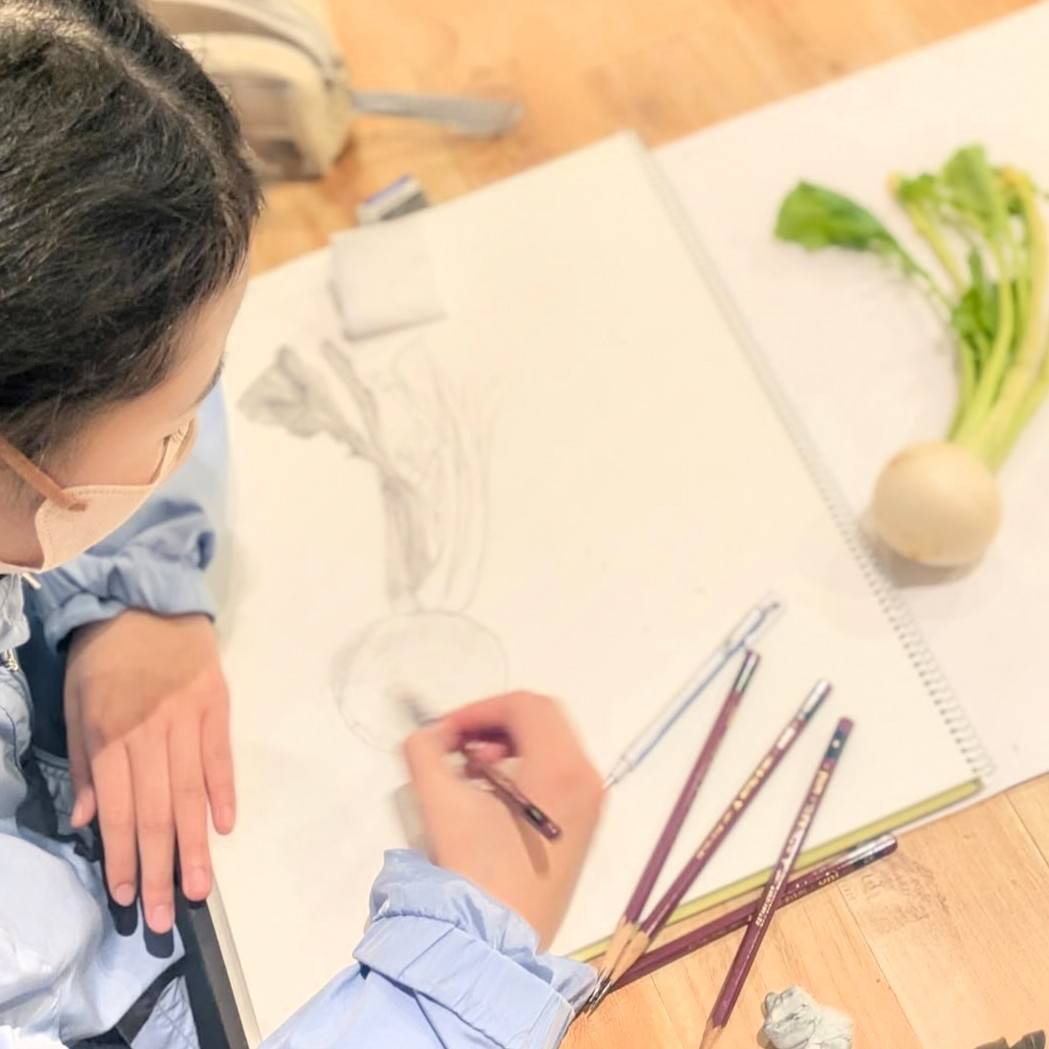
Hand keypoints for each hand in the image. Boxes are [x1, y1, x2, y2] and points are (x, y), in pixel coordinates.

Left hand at [64, 611, 234, 933]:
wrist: (146, 600)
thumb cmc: (104, 657)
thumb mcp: (74, 704)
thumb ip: (81, 763)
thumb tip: (84, 820)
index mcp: (108, 735)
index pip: (116, 810)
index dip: (122, 857)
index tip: (130, 898)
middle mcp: (149, 732)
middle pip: (156, 812)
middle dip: (161, 868)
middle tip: (169, 915)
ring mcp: (187, 719)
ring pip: (191, 792)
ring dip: (196, 844)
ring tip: (201, 887)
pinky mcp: (216, 705)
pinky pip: (221, 756)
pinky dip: (225, 792)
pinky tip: (225, 827)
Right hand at [403, 692, 603, 947]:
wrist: (496, 948)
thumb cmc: (473, 874)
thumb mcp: (439, 804)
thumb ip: (425, 751)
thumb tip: (431, 734)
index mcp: (562, 769)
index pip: (525, 706)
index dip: (479, 709)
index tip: (445, 731)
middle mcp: (587, 781)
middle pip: (543, 720)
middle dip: (494, 724)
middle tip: (459, 749)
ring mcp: (591, 807)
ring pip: (552, 745)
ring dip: (508, 746)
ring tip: (470, 775)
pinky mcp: (582, 828)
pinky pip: (557, 774)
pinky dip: (523, 769)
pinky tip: (490, 798)